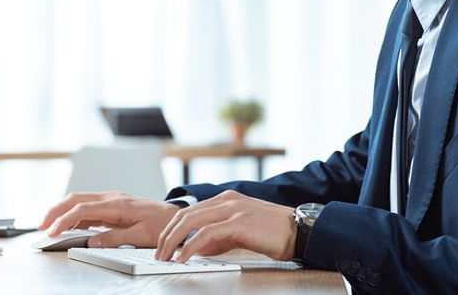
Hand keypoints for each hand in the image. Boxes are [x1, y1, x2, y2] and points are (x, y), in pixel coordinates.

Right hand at [39, 191, 179, 248]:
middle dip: (55, 210)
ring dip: (63, 211)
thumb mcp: (140, 236)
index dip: (64, 220)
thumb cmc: (162, 225)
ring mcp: (112, 200)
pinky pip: (89, 207)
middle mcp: (112, 198)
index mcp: (118, 204)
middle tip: (41, 225)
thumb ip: (115, 238)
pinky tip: (68, 225)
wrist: (175, 216)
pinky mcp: (113, 205)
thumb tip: (91, 241)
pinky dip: (74, 214)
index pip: (83, 208)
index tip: (52, 231)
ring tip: (49, 226)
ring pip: (80, 200)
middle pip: (76, 198)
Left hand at [155, 190, 295, 262]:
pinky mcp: (239, 222)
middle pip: (184, 215)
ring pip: (190, 222)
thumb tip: (198, 248)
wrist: (299, 230)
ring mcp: (232, 209)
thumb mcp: (241, 231)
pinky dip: (190, 246)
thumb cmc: (273, 233)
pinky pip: (206, 233)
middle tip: (158, 254)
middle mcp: (226, 200)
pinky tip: (184, 258)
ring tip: (165, 257)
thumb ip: (219, 236)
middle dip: (166, 235)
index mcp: (225, 199)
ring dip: (173, 241)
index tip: (163, 245)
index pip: (189, 211)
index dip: (172, 229)